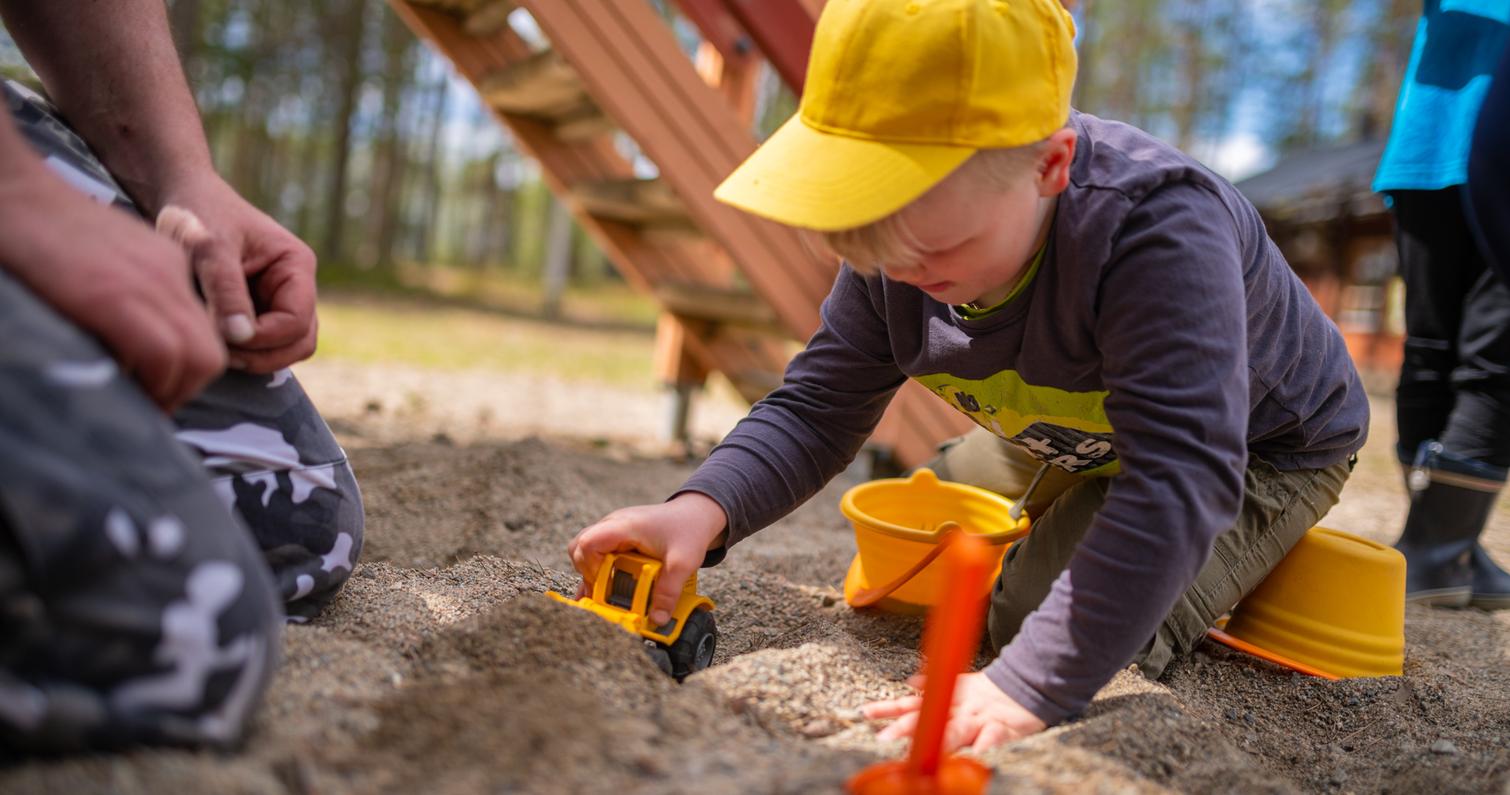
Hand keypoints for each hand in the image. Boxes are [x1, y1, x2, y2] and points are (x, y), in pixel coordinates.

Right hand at [0, 171, 224, 409]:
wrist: (9, 191)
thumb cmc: (40, 234)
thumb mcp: (103, 263)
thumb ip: (126, 298)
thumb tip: (127, 352)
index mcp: (167, 267)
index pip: (202, 333)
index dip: (183, 372)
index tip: (153, 389)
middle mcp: (169, 275)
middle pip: (210, 353)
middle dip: (183, 390)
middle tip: (147, 405)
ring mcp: (147, 284)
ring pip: (197, 359)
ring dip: (169, 394)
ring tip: (133, 404)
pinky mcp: (114, 297)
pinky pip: (162, 354)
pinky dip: (150, 384)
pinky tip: (118, 389)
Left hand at [154, 173, 317, 372]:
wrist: (178, 196)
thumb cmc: (196, 213)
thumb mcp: (208, 248)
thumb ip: (226, 290)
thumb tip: (241, 337)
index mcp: (296, 265)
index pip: (297, 321)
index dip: (264, 338)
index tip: (224, 336)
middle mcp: (295, 286)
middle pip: (299, 342)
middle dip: (263, 354)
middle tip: (219, 350)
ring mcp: (279, 300)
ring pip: (285, 348)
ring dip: (254, 357)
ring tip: (215, 347)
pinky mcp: (258, 310)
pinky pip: (263, 345)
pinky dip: (242, 351)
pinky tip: (212, 340)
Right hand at [567, 493, 726, 624]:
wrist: (697, 513)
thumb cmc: (689, 530)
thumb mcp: (683, 562)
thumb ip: (669, 591)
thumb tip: (658, 619)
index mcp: (625, 526)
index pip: (588, 543)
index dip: (589, 567)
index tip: (604, 585)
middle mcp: (613, 524)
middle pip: (579, 547)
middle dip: (586, 573)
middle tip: (602, 592)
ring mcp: (614, 530)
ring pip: (584, 550)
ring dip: (591, 573)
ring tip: (603, 594)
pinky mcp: (617, 538)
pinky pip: (597, 553)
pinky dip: (599, 571)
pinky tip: (605, 591)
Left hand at [861, 672, 1047, 750]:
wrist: (1028, 684)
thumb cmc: (990, 694)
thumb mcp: (961, 687)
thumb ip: (935, 688)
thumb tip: (910, 683)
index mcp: (947, 700)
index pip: (912, 704)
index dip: (889, 708)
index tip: (866, 713)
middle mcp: (959, 709)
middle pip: (928, 717)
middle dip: (905, 728)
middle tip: (883, 736)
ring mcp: (979, 718)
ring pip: (956, 729)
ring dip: (938, 739)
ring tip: (921, 749)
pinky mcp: (1003, 728)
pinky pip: (994, 737)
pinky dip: (986, 744)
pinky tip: (978, 753)